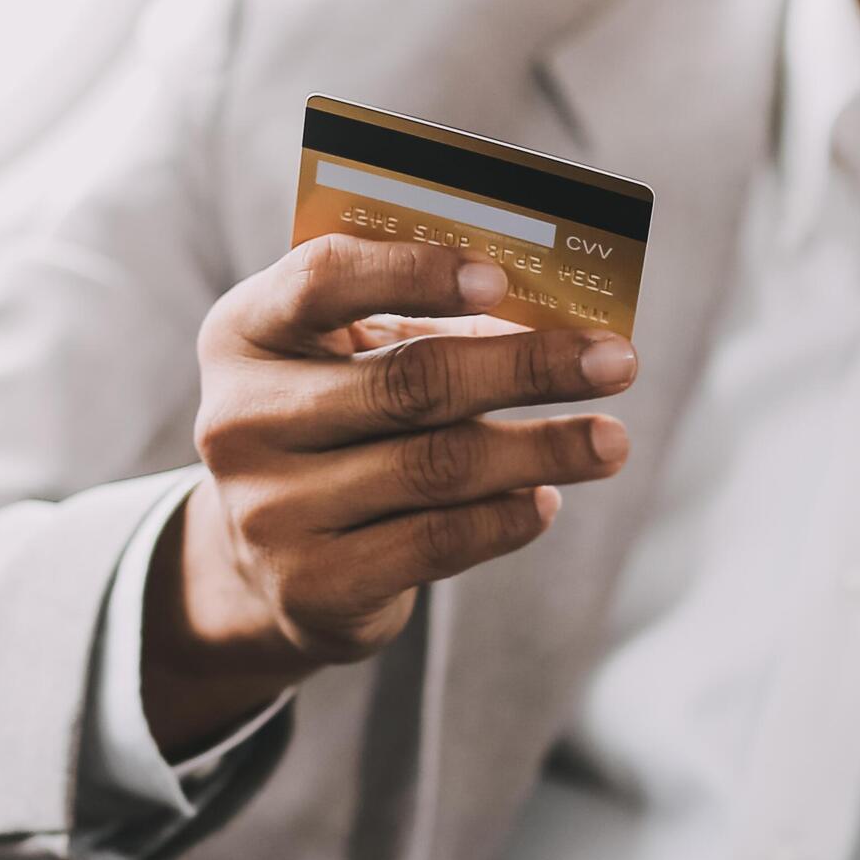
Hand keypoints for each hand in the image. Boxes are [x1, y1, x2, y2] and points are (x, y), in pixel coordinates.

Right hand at [148, 235, 637, 755]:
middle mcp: (241, 419)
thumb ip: (422, 330)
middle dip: (527, 368)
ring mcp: (269, 510)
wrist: (263, 569)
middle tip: (617, 361)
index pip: (323, 278)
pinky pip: (434, 543)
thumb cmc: (332, 433)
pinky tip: (546, 501)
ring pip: (435, 467)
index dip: (415, 272)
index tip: (502, 276)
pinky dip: (505, 520)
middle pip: (408, 382)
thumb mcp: (345, 364)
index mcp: (246, 332)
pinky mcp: (312, 586)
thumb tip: (556, 319)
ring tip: (611, 441)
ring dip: (542, 450)